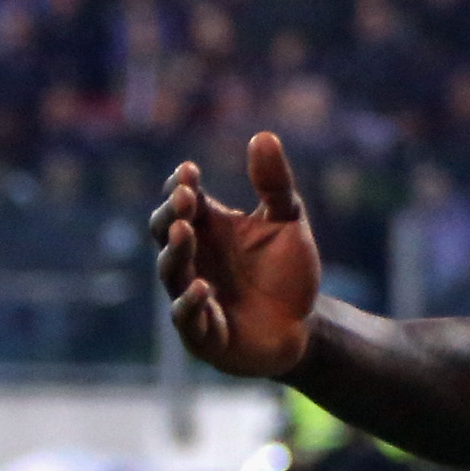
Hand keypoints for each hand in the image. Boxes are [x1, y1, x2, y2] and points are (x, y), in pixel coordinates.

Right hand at [152, 131, 322, 378]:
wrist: (303, 326)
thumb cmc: (286, 273)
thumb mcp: (287, 223)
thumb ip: (275, 185)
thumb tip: (264, 136)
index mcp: (206, 228)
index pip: (181, 200)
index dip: (181, 186)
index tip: (190, 171)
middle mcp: (192, 259)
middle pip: (165, 230)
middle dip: (172, 213)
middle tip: (185, 197)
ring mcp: (192, 296)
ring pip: (170, 271)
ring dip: (176, 251)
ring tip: (185, 230)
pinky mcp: (203, 334)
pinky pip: (187, 318)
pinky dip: (191, 303)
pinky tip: (203, 286)